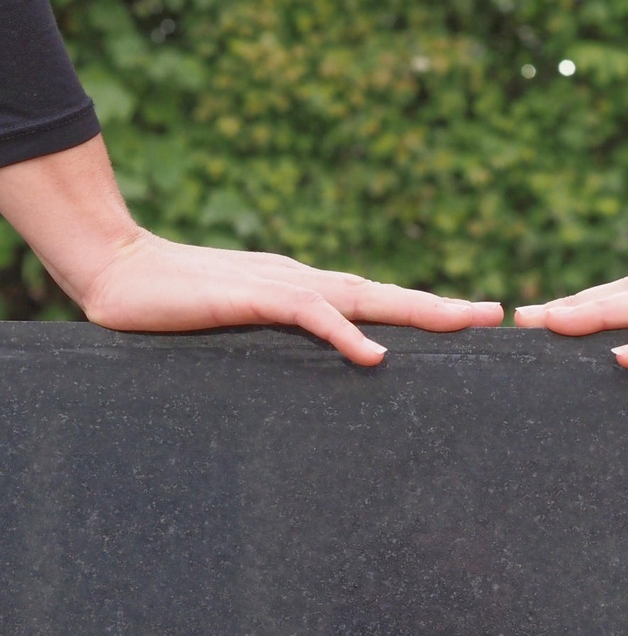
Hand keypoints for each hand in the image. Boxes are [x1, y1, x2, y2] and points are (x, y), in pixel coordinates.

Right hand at [0, 136, 502, 366]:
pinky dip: (343, 334)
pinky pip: (308, 315)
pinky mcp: (253, 296)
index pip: (379, 303)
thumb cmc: (185, 305)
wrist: (121, 273)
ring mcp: (283, 287)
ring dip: (416, 310)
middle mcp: (308, 284)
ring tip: (466, 322)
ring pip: (363, 297)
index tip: (472, 324)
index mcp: (310, 292)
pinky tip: (374, 355)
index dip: (426, 313)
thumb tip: (332, 362)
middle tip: (498, 314)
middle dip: (445, 308)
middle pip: (388, 296)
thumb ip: (289, 340)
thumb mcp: (250, 327)